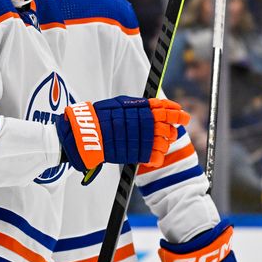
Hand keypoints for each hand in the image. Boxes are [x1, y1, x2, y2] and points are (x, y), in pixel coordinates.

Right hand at [56, 96, 188, 172]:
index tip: (182, 115)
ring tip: (164, 144)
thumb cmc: (97, 119)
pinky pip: (149, 156)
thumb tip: (156, 105)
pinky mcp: (130, 153)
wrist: (80, 134)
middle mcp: (135, 120)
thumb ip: (136, 105)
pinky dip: (155, 157)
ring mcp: (133, 138)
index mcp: (133, 107)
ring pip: (159, 141)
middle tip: (172, 131)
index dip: (174, 112)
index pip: (160, 107)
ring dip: (164, 143)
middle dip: (171, 129)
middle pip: (162, 125)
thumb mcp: (116, 105)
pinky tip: (155, 156)